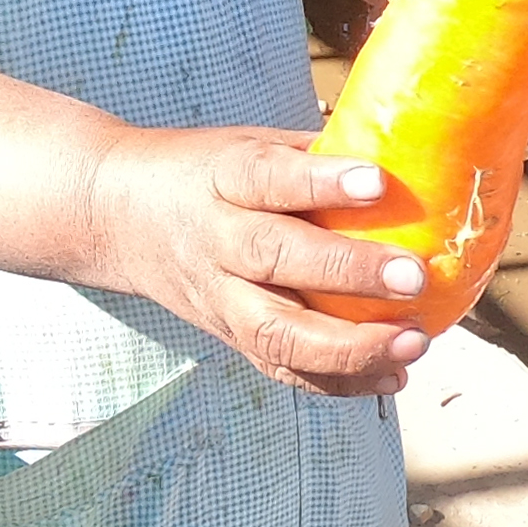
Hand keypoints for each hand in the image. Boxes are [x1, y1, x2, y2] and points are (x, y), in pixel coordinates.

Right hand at [90, 128, 433, 396]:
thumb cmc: (203, 172)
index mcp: (222, 179)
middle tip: (413, 276)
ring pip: (276, 333)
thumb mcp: (246, 144)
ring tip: (412, 343)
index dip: (322, 181)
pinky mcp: (228, 336)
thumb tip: (402, 152)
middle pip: (275, 260)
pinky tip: (391, 375)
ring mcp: (218, 298)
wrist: (114, 216)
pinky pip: (281, 369)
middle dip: (349, 273)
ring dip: (350, 347)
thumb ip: (312, 153)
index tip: (378, 181)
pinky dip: (339, 382)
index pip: (268, 177)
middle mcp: (216, 241)